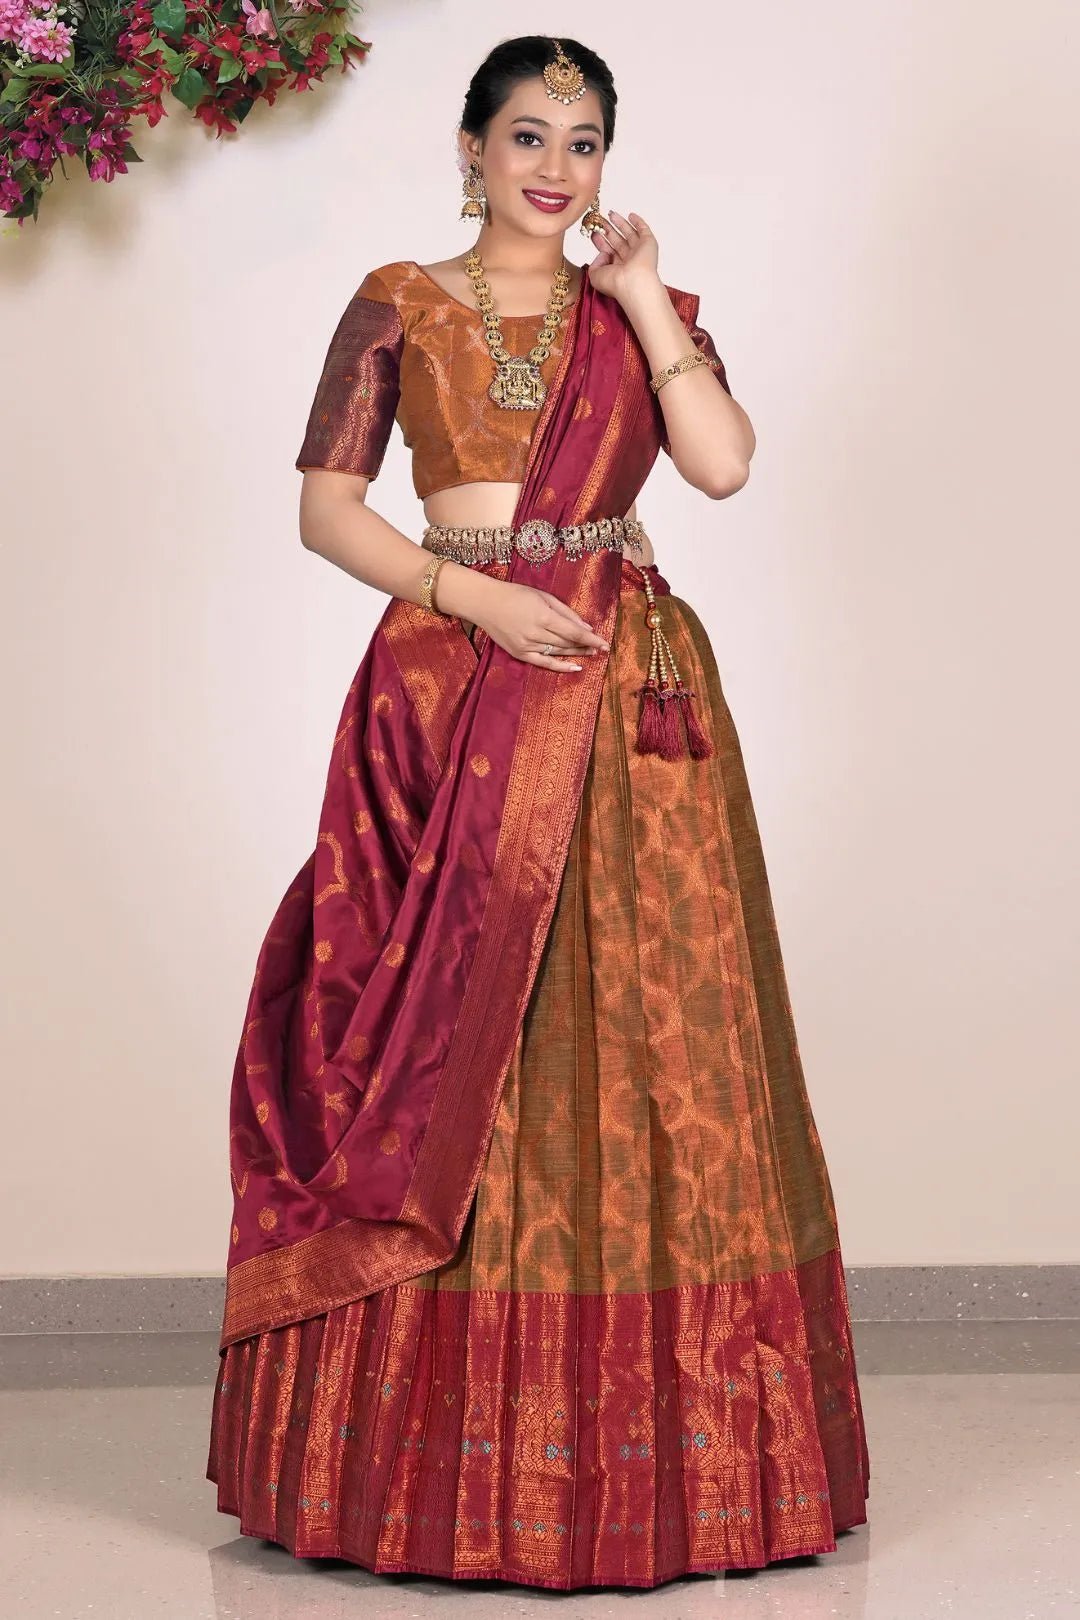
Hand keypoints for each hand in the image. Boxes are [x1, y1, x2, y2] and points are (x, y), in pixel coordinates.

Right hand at [475, 580, 609, 671]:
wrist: (485, 603)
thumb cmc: (516, 594)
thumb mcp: (544, 596)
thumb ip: (566, 612)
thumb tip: (586, 627)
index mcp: (543, 616)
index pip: (574, 632)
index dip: (591, 639)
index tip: (605, 644)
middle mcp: (536, 633)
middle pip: (567, 643)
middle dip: (586, 646)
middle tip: (600, 648)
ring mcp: (527, 645)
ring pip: (558, 652)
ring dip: (576, 654)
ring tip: (590, 654)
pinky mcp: (519, 653)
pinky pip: (544, 663)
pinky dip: (560, 666)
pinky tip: (574, 667)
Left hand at [586, 210, 661, 305]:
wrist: (634, 282)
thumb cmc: (616, 283)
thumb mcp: (595, 276)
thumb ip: (594, 264)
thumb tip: (603, 253)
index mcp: (617, 269)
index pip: (608, 252)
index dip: (600, 242)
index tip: (593, 232)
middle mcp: (628, 261)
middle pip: (617, 241)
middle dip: (608, 230)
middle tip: (600, 221)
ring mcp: (639, 252)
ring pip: (629, 234)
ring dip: (620, 223)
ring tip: (610, 214)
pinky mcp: (649, 243)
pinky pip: (644, 230)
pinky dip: (638, 222)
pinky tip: (631, 215)